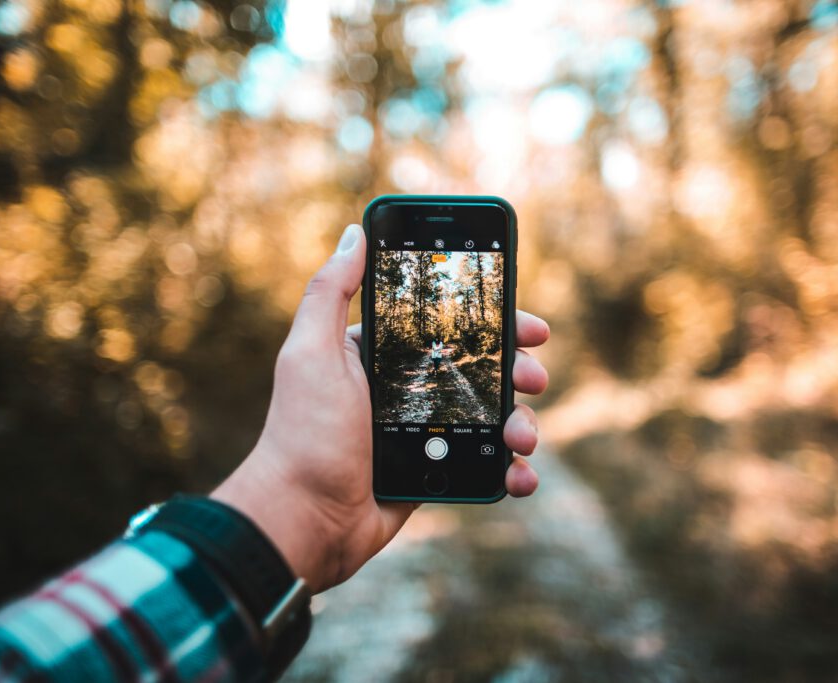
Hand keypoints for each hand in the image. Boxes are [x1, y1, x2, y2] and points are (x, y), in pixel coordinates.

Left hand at [213, 224, 549, 591]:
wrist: (303, 518)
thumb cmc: (303, 433)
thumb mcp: (310, 353)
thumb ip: (330, 293)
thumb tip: (354, 234)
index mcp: (382, 356)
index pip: (448, 327)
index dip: (493, 323)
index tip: (529, 327)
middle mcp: (407, 389)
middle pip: (481, 370)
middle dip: (517, 371)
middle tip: (535, 376)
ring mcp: (424, 432)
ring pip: (491, 418)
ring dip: (520, 423)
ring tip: (521, 437)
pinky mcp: (434, 471)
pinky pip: (484, 465)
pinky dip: (511, 470)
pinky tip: (520, 474)